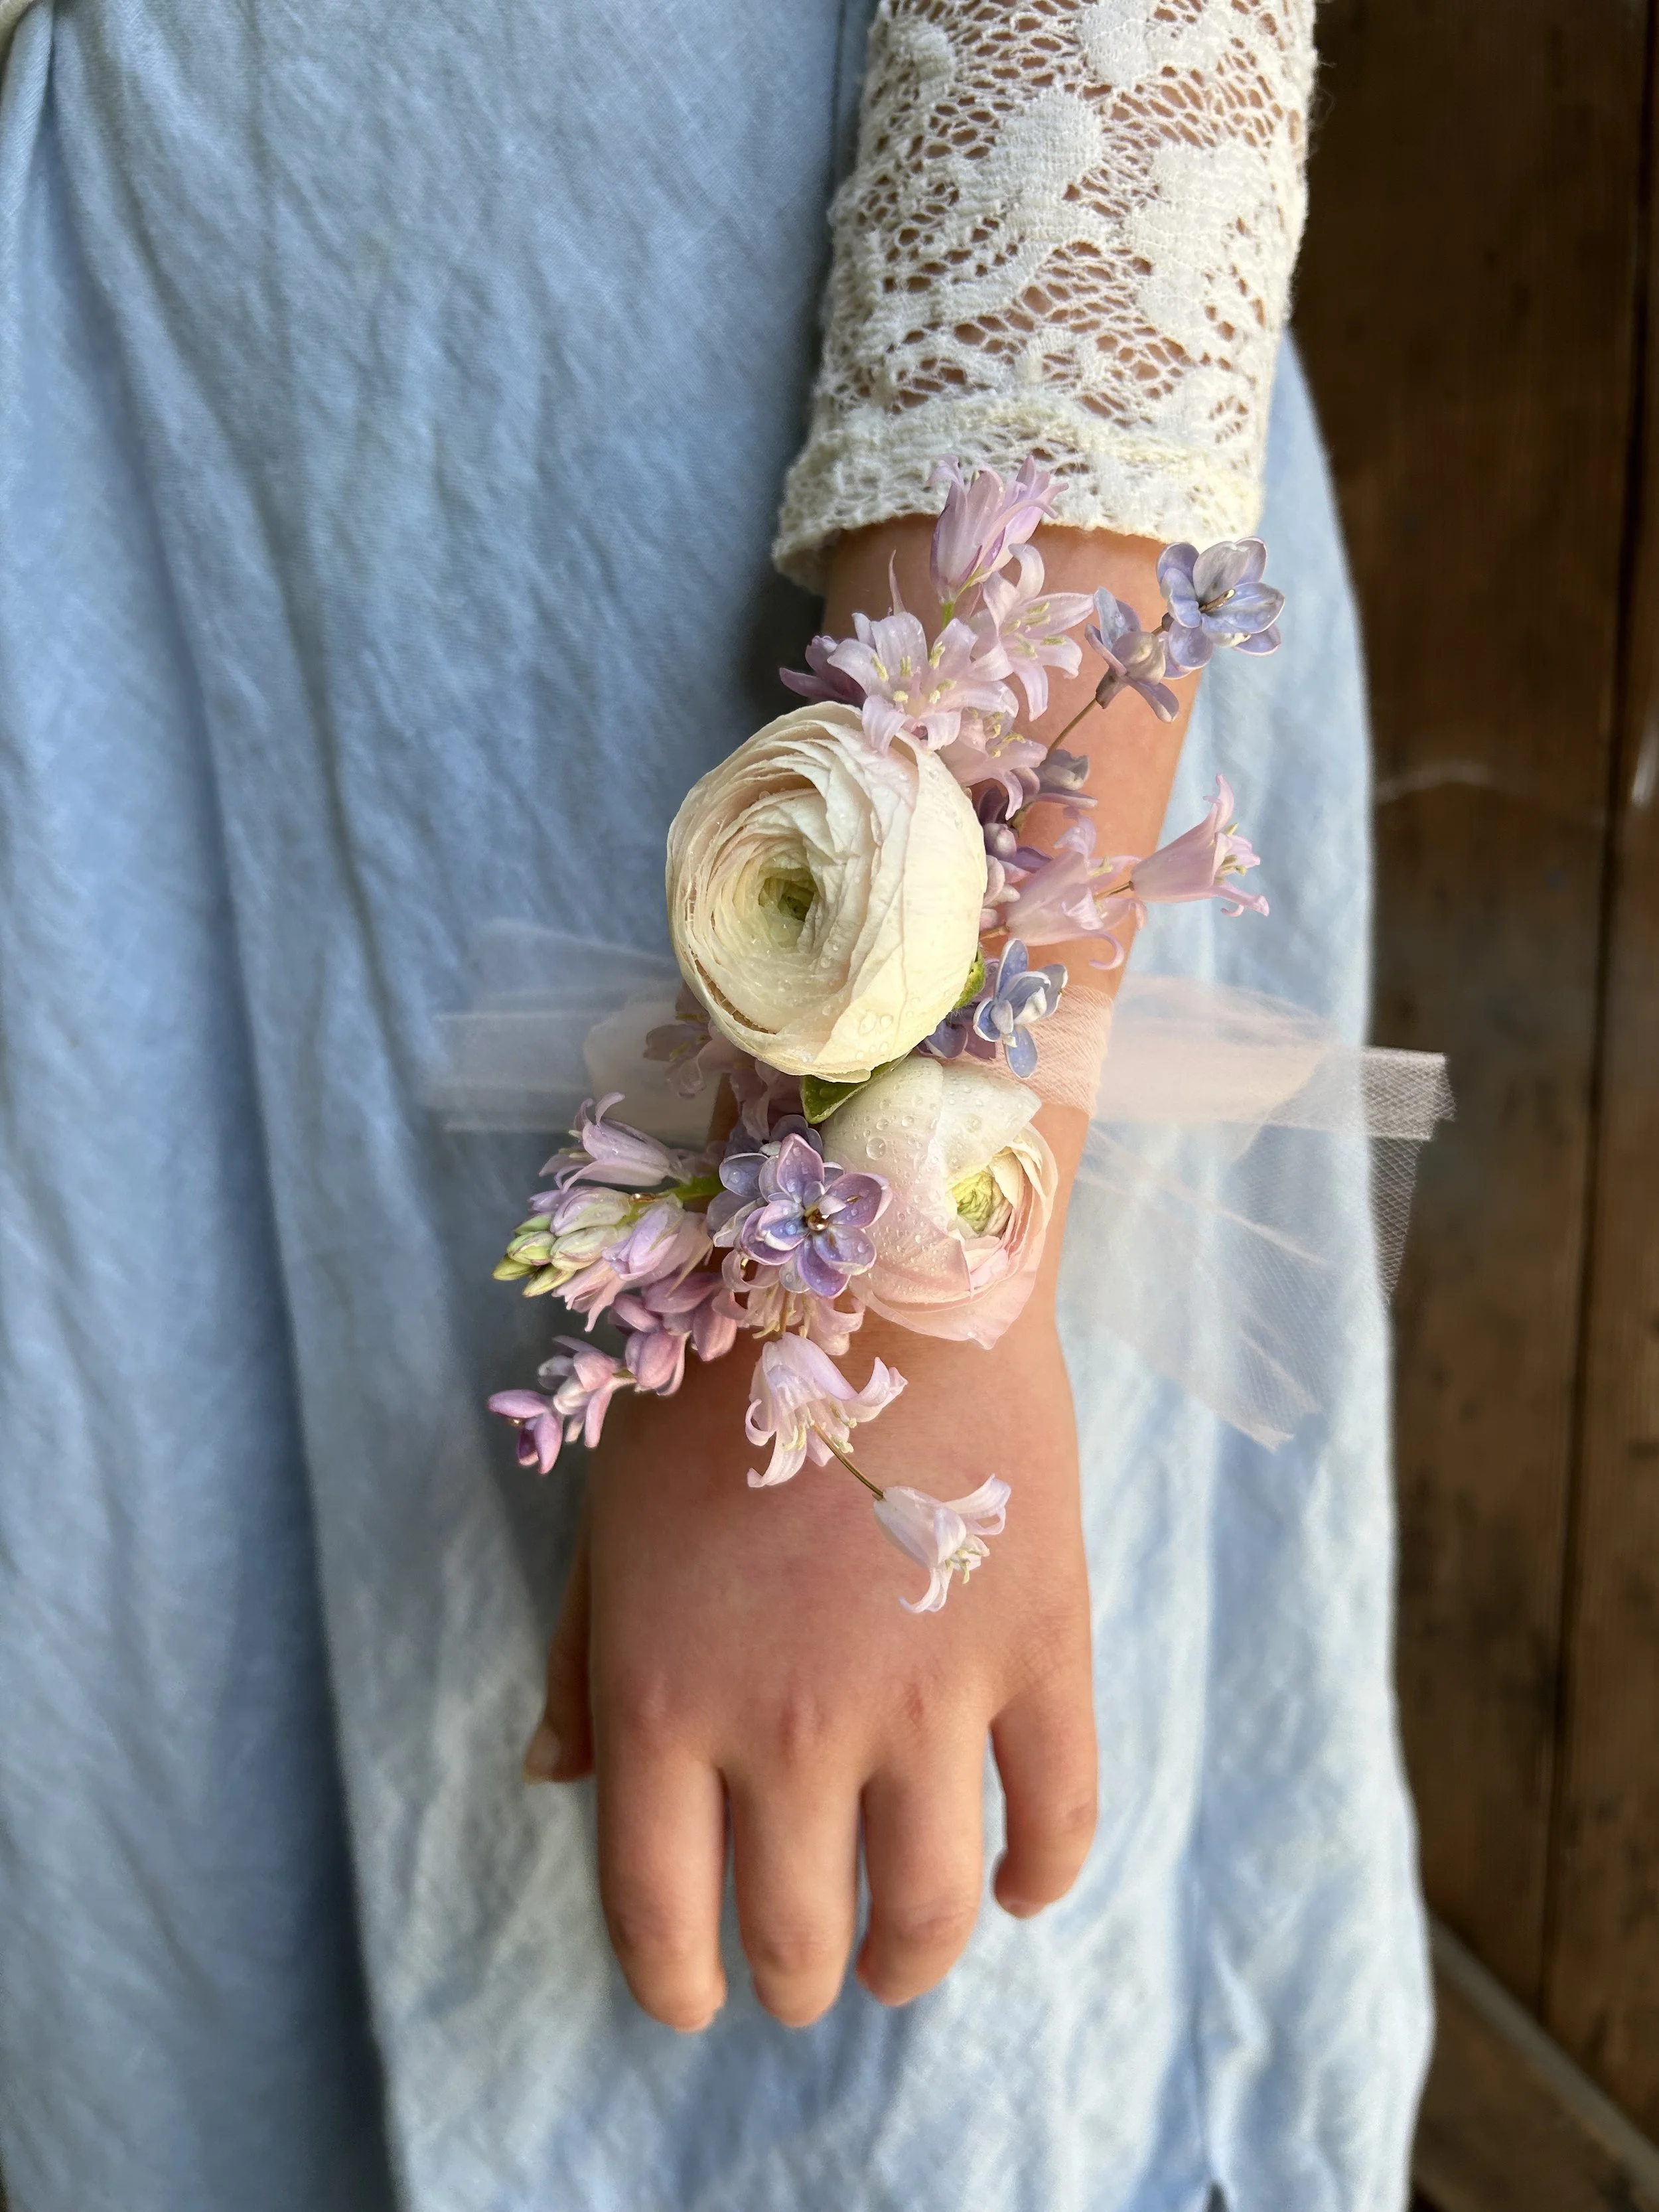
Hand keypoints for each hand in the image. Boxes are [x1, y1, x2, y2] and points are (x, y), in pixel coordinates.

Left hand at [525, 1247, 1096, 2031]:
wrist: (875, 1253)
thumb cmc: (718, 1372)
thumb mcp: (609, 1510)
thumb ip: (581, 1654)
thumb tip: (558, 1780)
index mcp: (661, 1698)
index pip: (661, 1913)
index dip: (678, 1983)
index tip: (697, 1999)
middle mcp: (788, 1727)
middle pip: (797, 1930)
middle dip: (795, 1975)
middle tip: (804, 1970)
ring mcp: (924, 1699)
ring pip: (926, 1908)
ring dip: (910, 1959)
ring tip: (902, 1956)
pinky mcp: (1037, 1650)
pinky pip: (1057, 1816)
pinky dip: (1037, 1877)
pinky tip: (1012, 1886)